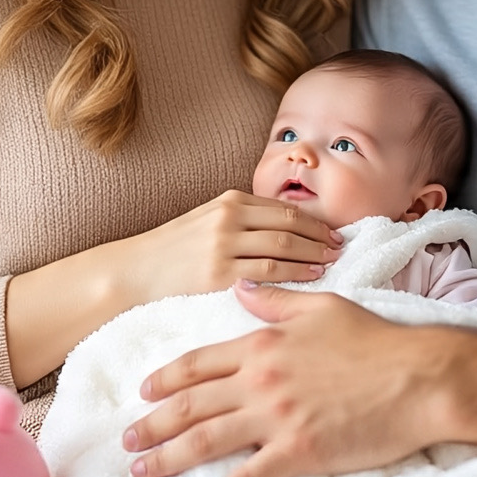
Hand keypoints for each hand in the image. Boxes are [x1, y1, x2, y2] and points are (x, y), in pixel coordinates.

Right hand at [108, 190, 343, 304]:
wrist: (135, 270)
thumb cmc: (174, 248)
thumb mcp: (207, 219)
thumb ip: (241, 219)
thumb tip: (282, 227)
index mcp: (230, 200)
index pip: (284, 207)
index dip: (314, 220)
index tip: (332, 231)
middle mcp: (230, 217)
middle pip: (290, 223)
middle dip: (320, 235)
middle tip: (341, 247)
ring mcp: (225, 244)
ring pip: (284, 245)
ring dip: (314, 253)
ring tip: (332, 261)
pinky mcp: (219, 272)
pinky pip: (269, 271)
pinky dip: (296, 272)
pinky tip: (312, 276)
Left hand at [122, 282, 454, 476]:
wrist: (416, 377)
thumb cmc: (374, 340)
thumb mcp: (322, 307)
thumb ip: (276, 299)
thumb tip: (241, 287)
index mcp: (263, 343)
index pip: (200, 363)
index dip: (167, 379)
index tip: (144, 391)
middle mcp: (260, 380)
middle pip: (191, 405)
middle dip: (153, 423)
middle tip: (127, 439)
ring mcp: (276, 418)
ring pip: (206, 442)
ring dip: (168, 459)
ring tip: (142, 473)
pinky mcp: (298, 453)